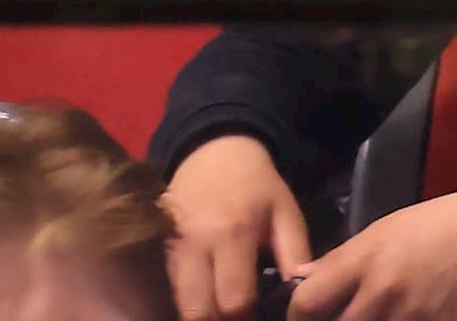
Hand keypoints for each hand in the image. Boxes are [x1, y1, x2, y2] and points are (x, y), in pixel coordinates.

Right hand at [165, 133, 316, 319]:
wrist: (214, 153)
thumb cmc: (257, 186)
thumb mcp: (286, 212)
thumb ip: (296, 252)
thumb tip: (301, 290)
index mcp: (233, 235)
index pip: (234, 300)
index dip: (246, 318)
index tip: (259, 319)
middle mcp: (195, 246)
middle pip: (198, 311)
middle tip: (237, 319)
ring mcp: (169, 250)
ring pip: (177, 303)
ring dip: (199, 314)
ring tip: (221, 311)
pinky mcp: (155, 251)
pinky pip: (166, 288)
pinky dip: (182, 300)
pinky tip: (202, 298)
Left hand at [284, 183, 456, 320]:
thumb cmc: (434, 225)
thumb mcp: (382, 231)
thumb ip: (339, 261)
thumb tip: (300, 283)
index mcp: (365, 261)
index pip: (306, 305)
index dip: (298, 316)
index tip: (307, 316)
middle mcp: (383, 293)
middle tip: (347, 314)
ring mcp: (413, 317)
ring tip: (379, 314)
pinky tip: (407, 318)